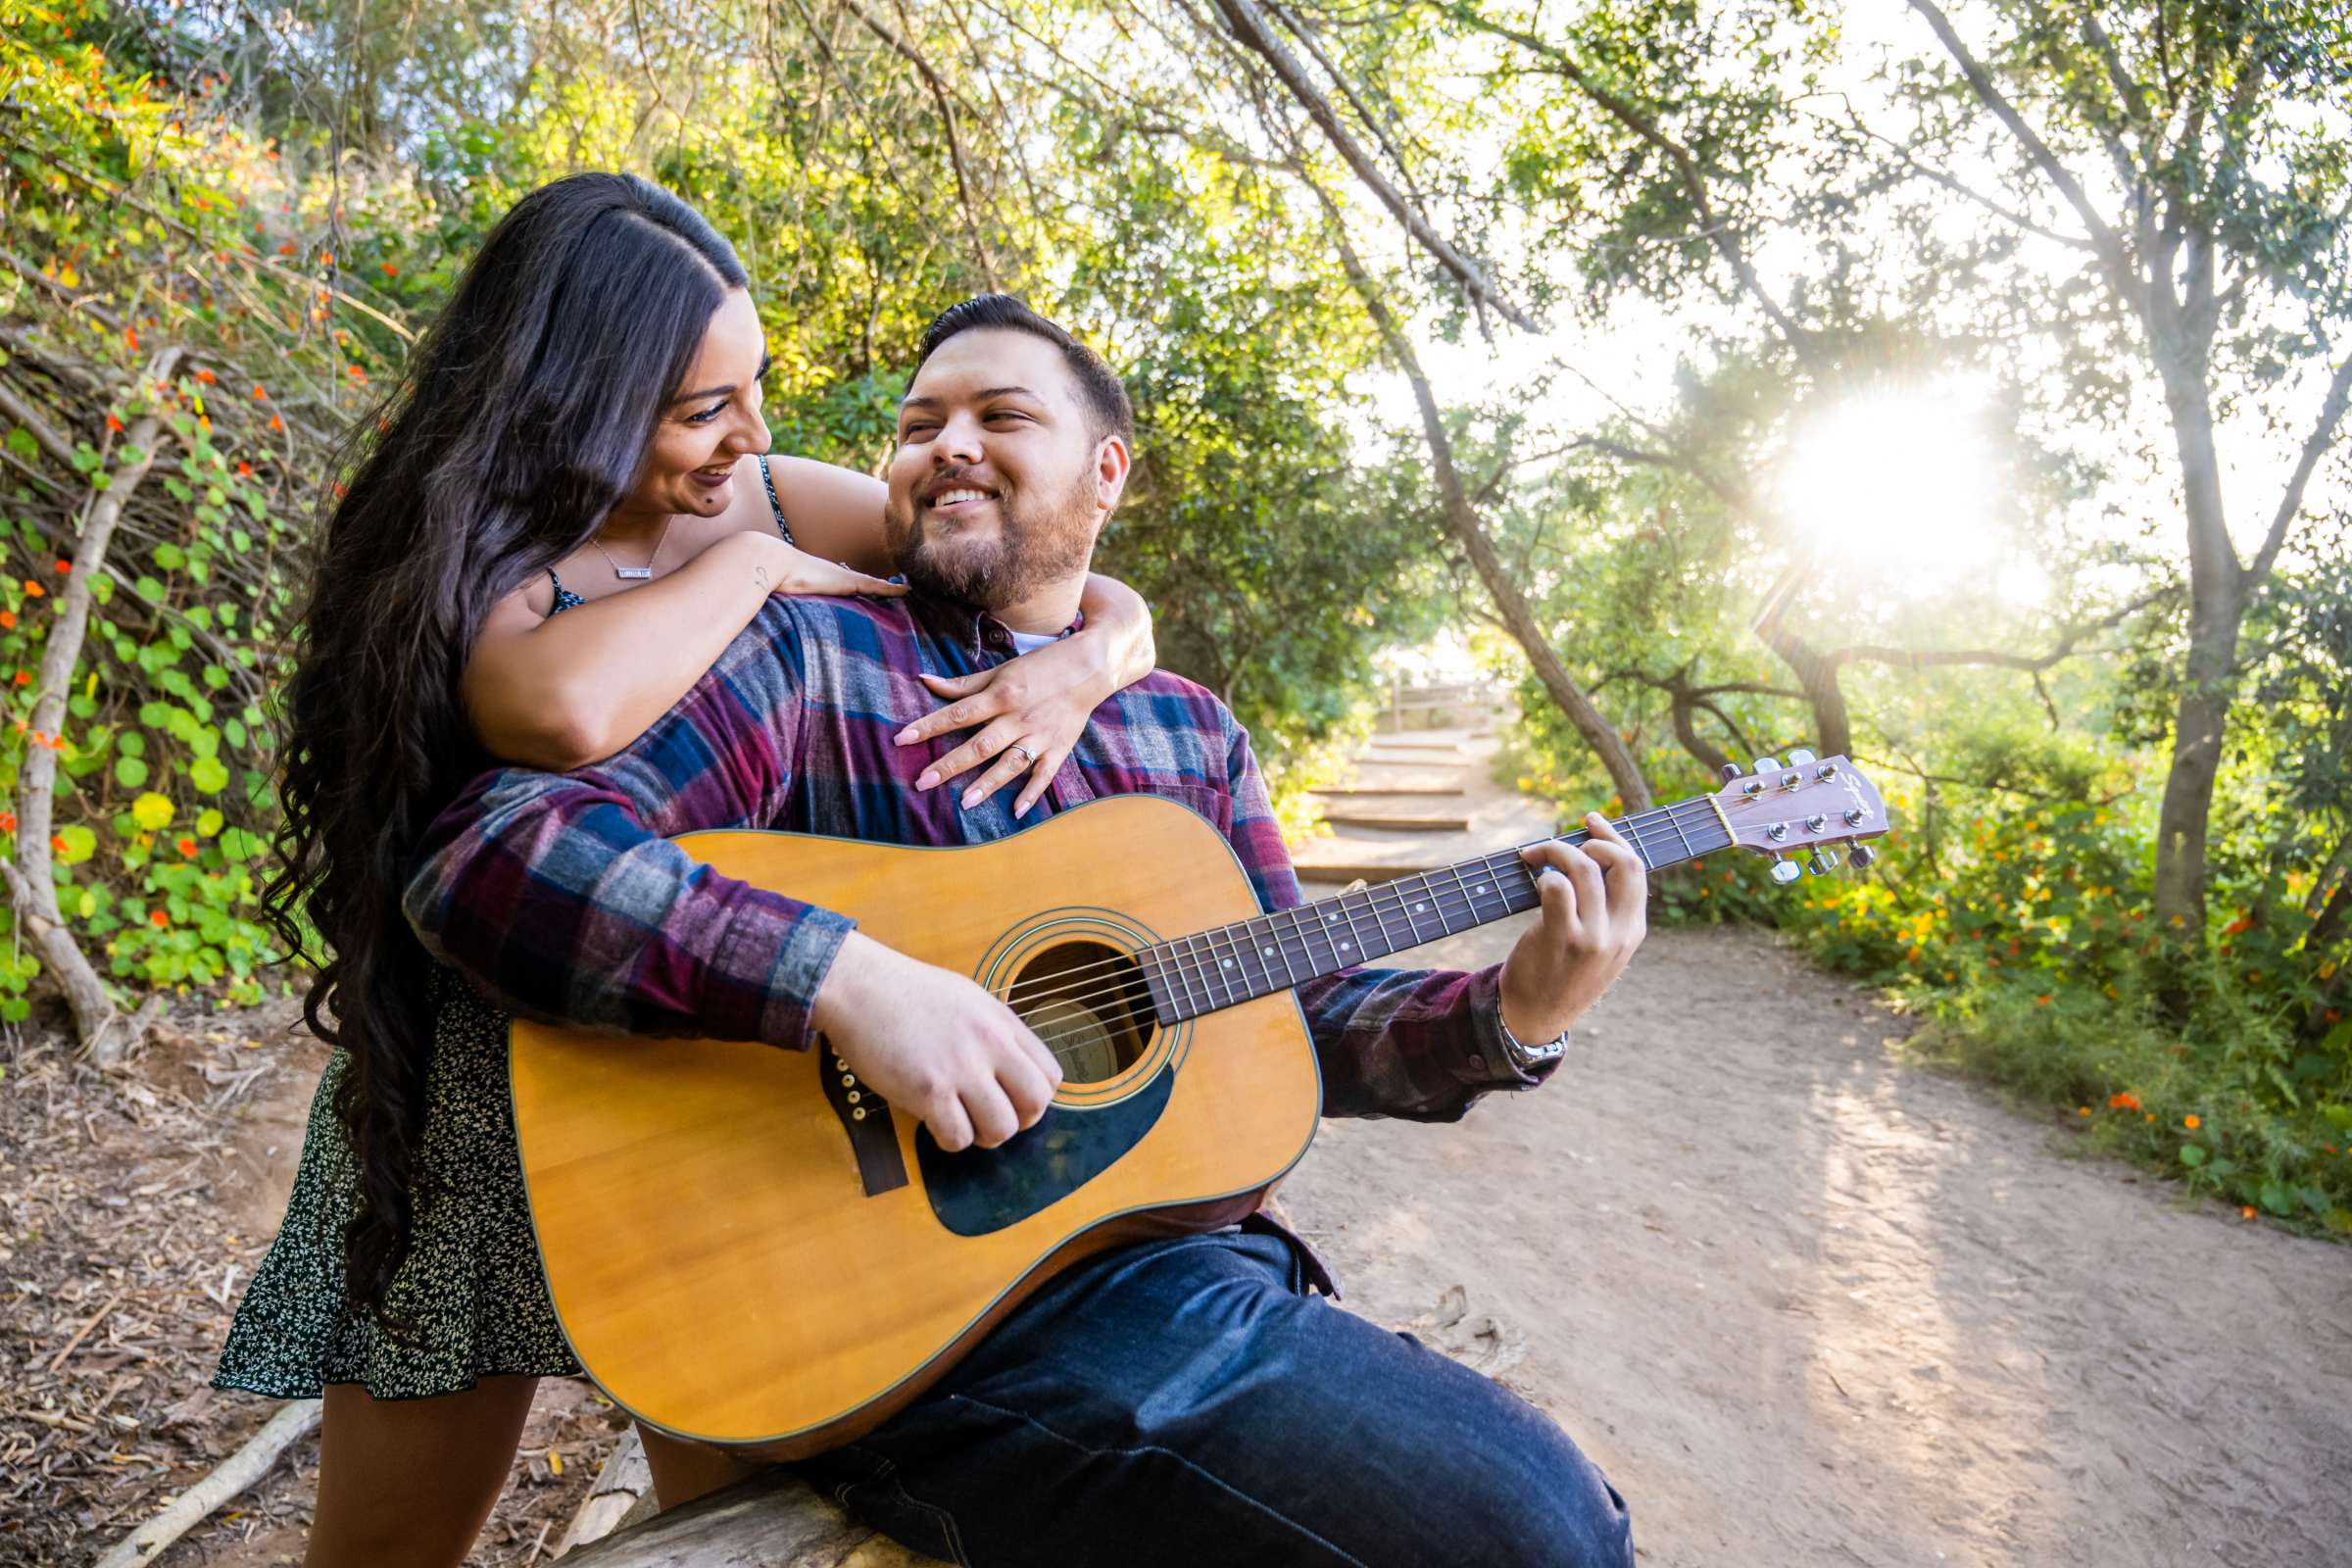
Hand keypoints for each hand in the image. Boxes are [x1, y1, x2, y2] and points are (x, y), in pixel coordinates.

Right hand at [753, 535, 906, 599]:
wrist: (769, 563)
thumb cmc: (769, 580)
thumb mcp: (779, 593)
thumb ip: (782, 598)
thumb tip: (767, 614)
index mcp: (822, 580)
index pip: (847, 585)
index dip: (862, 590)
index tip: (874, 593)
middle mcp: (835, 576)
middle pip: (865, 583)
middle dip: (882, 589)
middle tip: (902, 592)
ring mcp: (842, 577)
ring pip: (873, 585)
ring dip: (891, 589)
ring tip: (911, 592)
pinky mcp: (848, 582)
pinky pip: (876, 587)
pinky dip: (892, 589)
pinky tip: (908, 590)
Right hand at [808, 933, 1063, 1151]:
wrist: (860, 986)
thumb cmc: (906, 993)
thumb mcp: (968, 1000)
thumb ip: (995, 1033)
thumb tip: (1011, 1071)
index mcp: (1002, 1022)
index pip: (1050, 1075)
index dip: (1036, 1098)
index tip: (1012, 1101)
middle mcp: (990, 1044)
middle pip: (1036, 1104)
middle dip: (1019, 1123)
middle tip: (991, 1119)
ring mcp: (960, 1068)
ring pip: (1001, 1128)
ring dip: (982, 1136)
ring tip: (960, 1121)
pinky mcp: (928, 1089)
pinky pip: (957, 1137)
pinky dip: (948, 1140)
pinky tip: (933, 1122)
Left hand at [892, 632, 1118, 816]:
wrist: (1089, 666)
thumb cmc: (1040, 667)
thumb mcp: (1001, 671)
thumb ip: (962, 683)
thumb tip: (924, 681)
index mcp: (1001, 694)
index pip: (958, 713)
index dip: (929, 726)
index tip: (902, 739)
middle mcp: (1017, 717)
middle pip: (979, 744)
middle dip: (949, 764)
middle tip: (922, 782)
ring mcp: (1039, 735)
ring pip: (1009, 763)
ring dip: (987, 784)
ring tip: (964, 803)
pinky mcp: (1059, 748)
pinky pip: (1044, 774)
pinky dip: (1032, 793)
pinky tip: (1016, 811)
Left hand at [1497, 813, 1648, 1044]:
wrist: (1535, 1017)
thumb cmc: (1562, 974)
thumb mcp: (1602, 949)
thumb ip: (1607, 913)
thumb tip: (1591, 860)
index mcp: (1633, 930)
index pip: (1637, 869)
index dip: (1614, 838)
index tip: (1591, 820)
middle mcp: (1619, 932)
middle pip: (1622, 863)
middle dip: (1594, 840)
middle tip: (1561, 843)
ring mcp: (1593, 937)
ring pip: (1585, 869)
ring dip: (1556, 851)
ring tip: (1533, 856)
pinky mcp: (1562, 940)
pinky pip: (1557, 888)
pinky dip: (1545, 875)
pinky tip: (1534, 883)